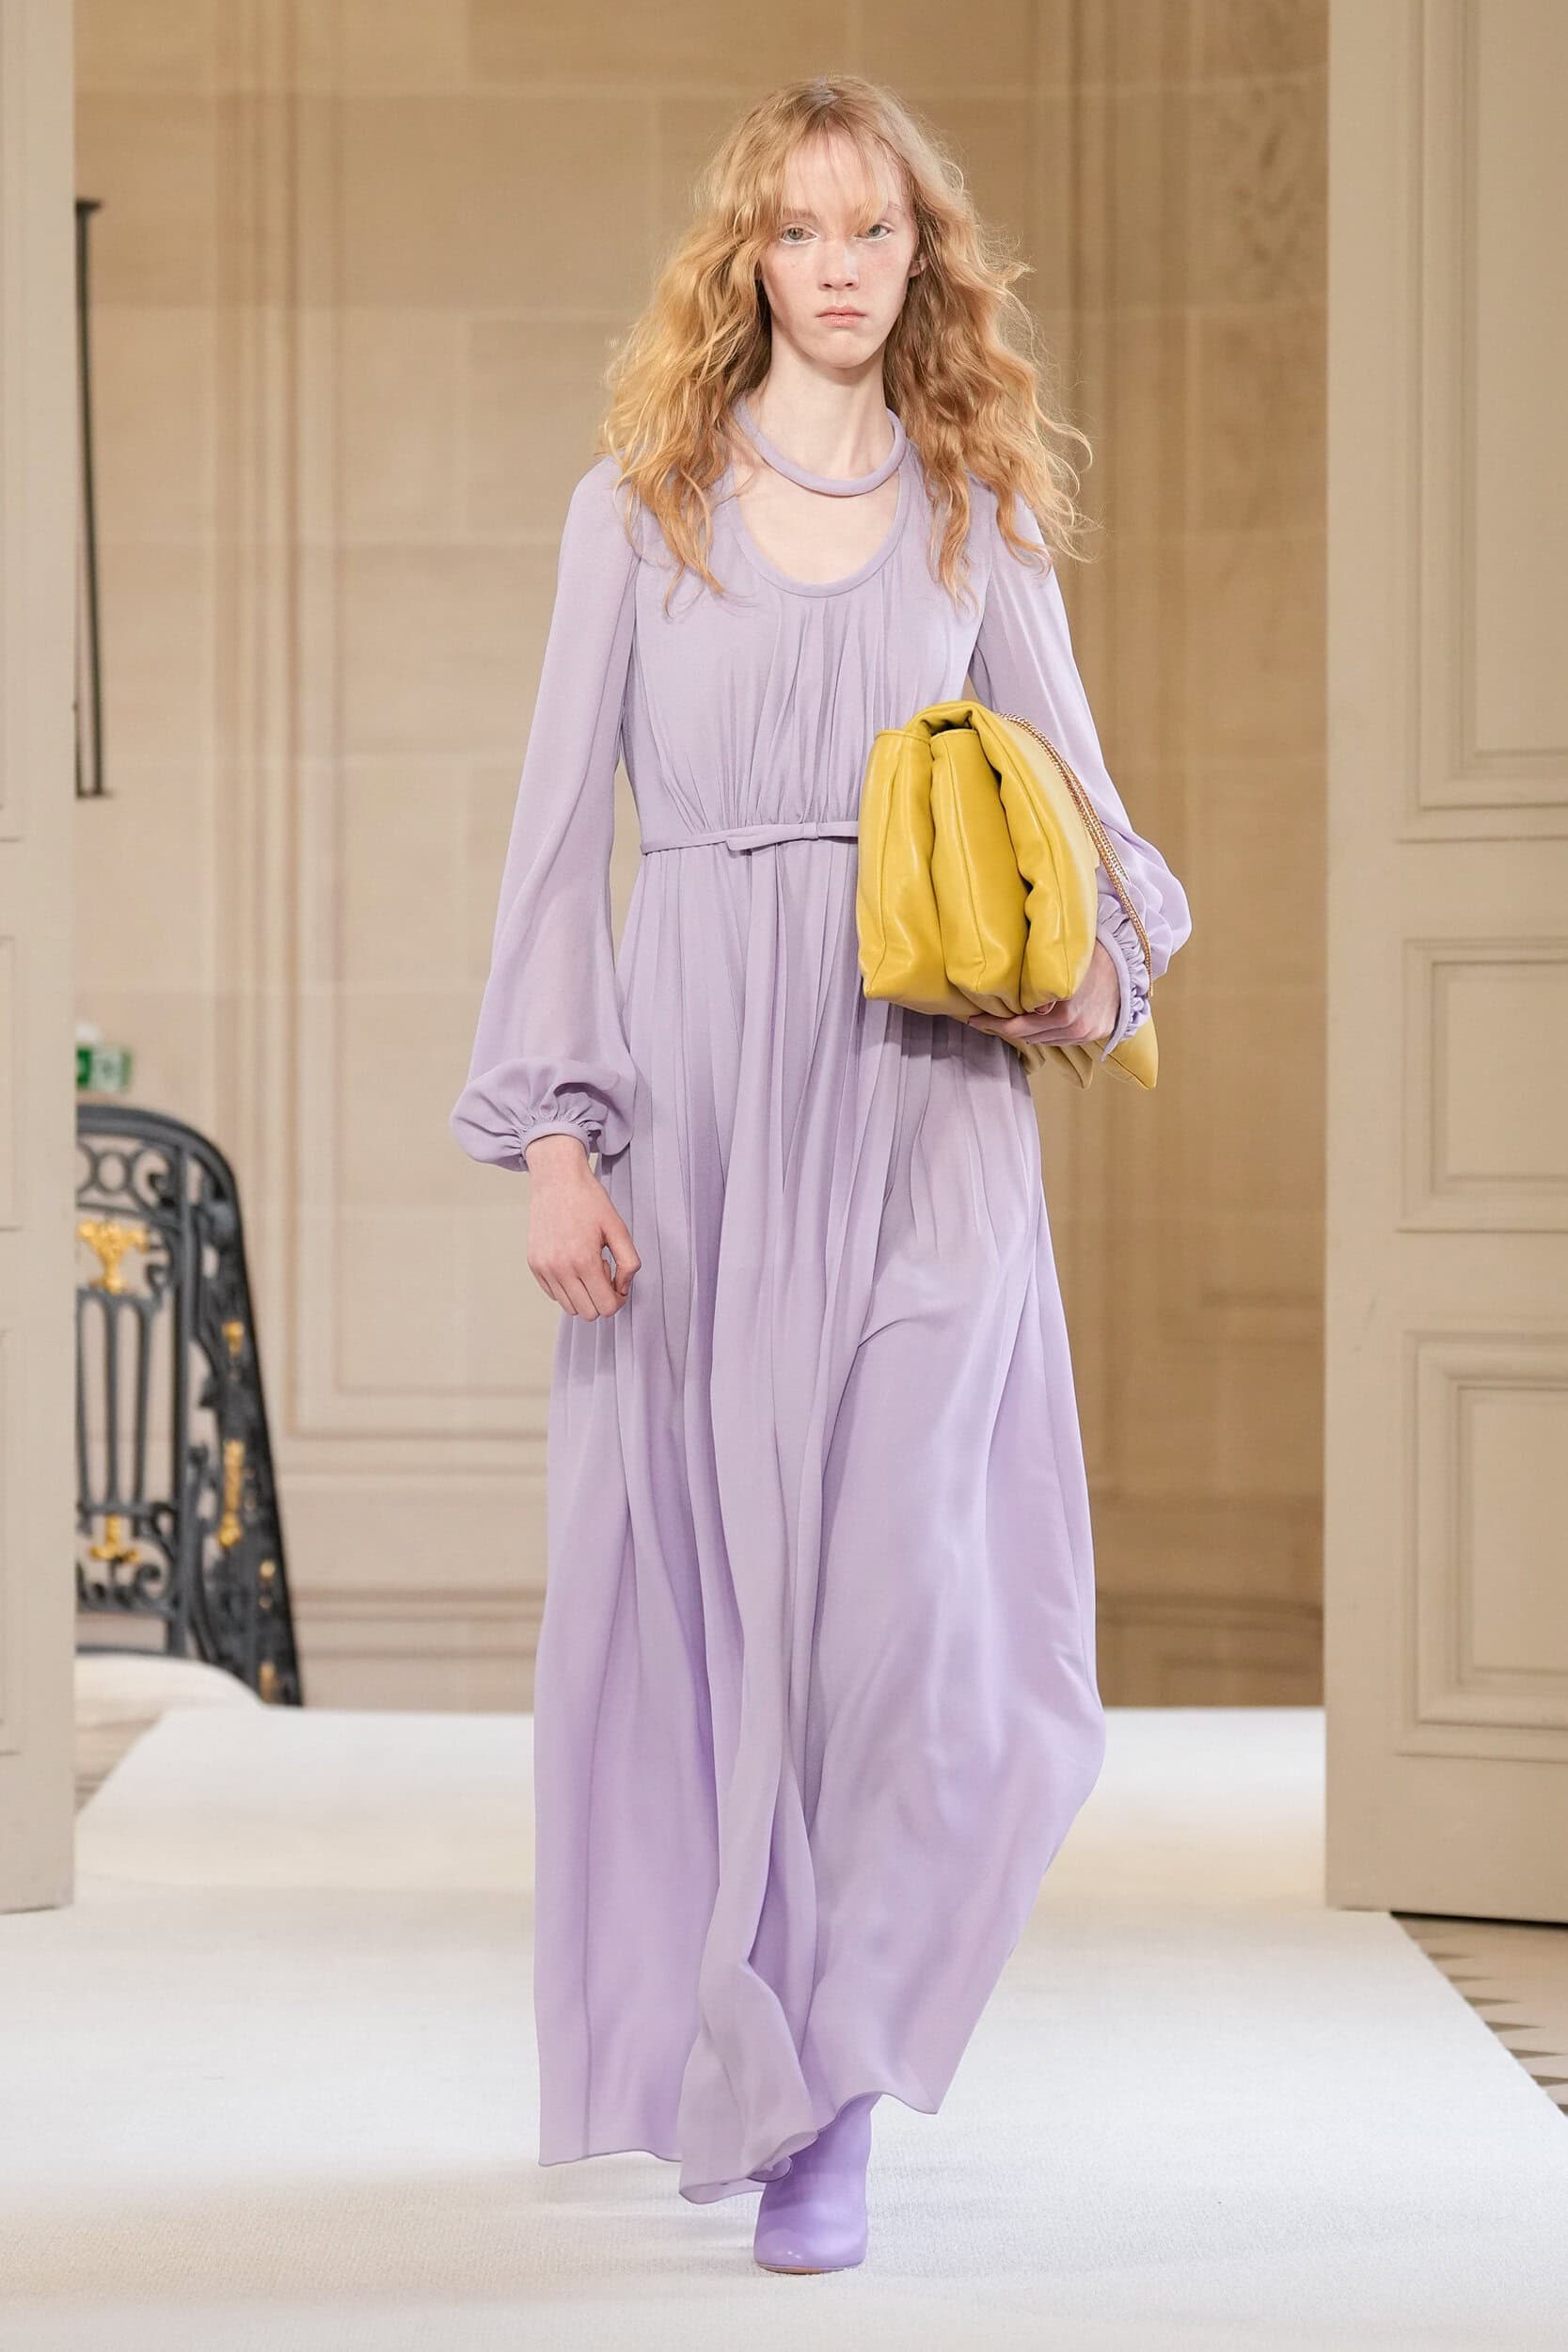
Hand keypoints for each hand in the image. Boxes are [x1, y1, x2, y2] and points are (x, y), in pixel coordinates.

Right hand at [522, 1133, 640, 1316]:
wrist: (557, 1180)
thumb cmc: (589, 1201)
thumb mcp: (619, 1229)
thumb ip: (629, 1263)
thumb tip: (622, 1289)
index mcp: (584, 1261)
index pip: (606, 1307)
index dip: (618, 1299)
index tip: (617, 1280)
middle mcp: (560, 1269)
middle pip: (588, 1313)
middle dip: (600, 1298)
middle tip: (602, 1269)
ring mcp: (544, 1268)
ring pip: (569, 1307)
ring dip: (583, 1294)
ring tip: (586, 1265)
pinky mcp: (534, 1264)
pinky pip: (554, 1294)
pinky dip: (567, 1287)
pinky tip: (573, 1262)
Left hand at [965, 938, 1121, 1049]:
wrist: (1129, 959)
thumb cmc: (1089, 951)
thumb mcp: (1056, 960)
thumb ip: (1032, 975)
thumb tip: (999, 974)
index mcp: (1060, 1010)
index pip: (1016, 1026)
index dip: (991, 1023)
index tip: (972, 1019)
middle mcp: (1072, 1026)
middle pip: (1027, 1036)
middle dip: (1004, 1028)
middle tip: (981, 1020)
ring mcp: (1085, 1033)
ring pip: (1043, 1040)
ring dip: (1026, 1032)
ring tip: (1008, 1020)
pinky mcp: (1095, 1034)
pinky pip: (1061, 1039)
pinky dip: (1046, 1032)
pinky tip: (1036, 1021)